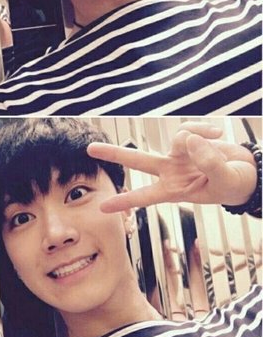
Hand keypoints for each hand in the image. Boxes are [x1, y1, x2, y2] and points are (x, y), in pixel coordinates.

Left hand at [87, 122, 257, 211]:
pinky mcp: (187, 140)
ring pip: (175, 139)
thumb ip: (210, 163)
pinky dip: (203, 128)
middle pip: (137, 160)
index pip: (145, 197)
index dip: (124, 202)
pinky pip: (189, 128)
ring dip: (197, 136)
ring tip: (217, 140)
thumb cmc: (235, 184)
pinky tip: (218, 134)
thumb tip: (189, 140)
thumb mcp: (225, 181)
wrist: (248, 172)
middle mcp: (170, 171)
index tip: (102, 208)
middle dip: (114, 154)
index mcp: (175, 190)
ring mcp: (177, 155)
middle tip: (89, 148)